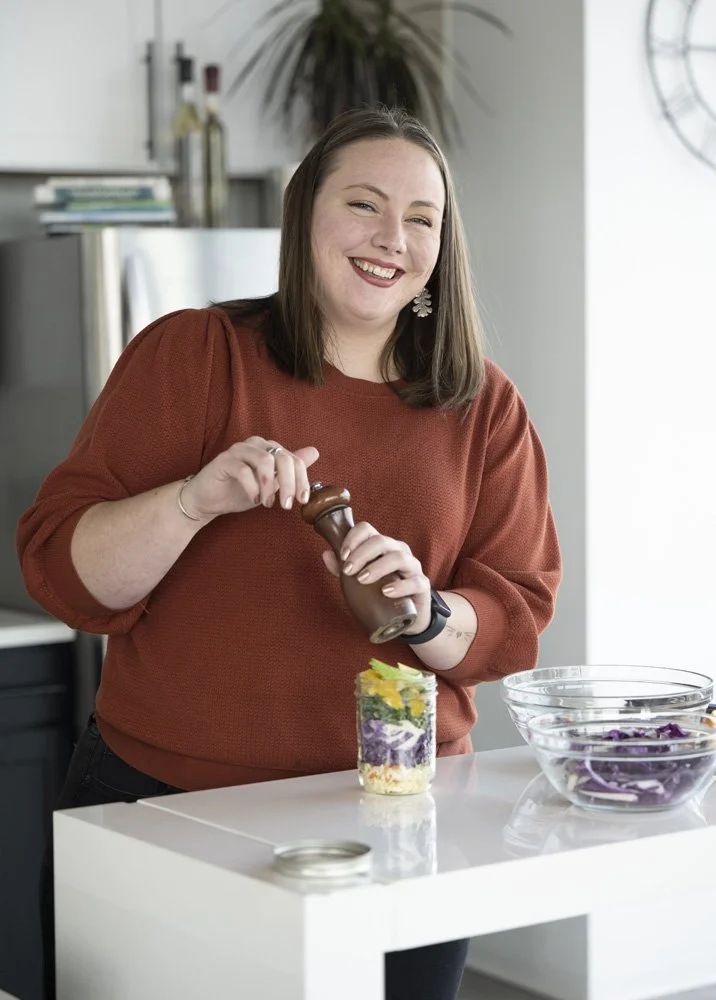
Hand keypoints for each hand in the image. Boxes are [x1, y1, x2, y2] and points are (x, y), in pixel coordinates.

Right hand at [180, 437, 318, 520]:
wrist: (207, 500)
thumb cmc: (239, 492)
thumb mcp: (270, 485)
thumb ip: (288, 470)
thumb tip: (314, 452)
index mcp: (269, 449)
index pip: (294, 460)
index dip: (302, 480)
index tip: (302, 501)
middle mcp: (256, 445)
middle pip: (283, 458)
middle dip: (289, 484)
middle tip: (286, 505)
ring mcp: (239, 450)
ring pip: (265, 461)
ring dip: (269, 486)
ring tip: (267, 504)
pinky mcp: (224, 460)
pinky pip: (244, 470)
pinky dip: (252, 488)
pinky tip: (253, 499)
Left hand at [322, 521, 431, 633]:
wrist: (408, 613)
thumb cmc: (382, 590)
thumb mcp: (360, 579)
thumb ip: (343, 567)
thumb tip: (326, 554)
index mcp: (383, 546)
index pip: (367, 530)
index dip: (353, 538)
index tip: (342, 555)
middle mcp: (399, 551)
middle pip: (381, 541)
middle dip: (362, 554)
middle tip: (348, 571)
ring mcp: (413, 567)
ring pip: (399, 557)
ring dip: (378, 567)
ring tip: (362, 579)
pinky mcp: (422, 585)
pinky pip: (415, 582)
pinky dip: (400, 586)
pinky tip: (386, 592)